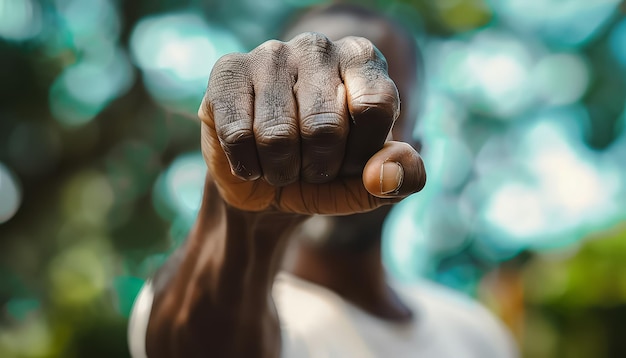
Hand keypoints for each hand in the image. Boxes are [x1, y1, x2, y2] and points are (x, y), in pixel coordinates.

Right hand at [199, 32, 425, 214]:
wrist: (265, 184)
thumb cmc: (326, 172)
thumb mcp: (374, 182)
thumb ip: (404, 176)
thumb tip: (383, 174)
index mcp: (363, 60)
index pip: (375, 107)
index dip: (361, 154)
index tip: (350, 163)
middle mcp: (318, 46)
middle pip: (325, 127)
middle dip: (319, 168)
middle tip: (311, 167)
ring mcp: (270, 53)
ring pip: (278, 135)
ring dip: (281, 171)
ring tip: (281, 164)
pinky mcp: (228, 71)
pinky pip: (239, 135)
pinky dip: (248, 166)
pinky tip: (250, 159)